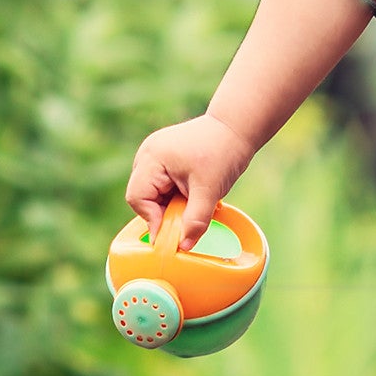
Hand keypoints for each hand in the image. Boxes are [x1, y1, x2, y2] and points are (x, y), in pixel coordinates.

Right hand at [126, 115, 256, 242]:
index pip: (138, 198)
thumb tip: (184, 247)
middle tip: (189, 213)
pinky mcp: (164, 157)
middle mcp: (147, 154)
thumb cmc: (223, 152)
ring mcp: (154, 154)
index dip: (153, 219)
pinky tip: (195, 191)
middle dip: (165, 210)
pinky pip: (163, 184)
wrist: (237, 128)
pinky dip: (176, 193)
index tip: (173, 233)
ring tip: (196, 198)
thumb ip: (196, 220)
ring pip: (154, 192)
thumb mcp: (210, 190)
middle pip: (143, 196)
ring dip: (172, 202)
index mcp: (152, 158)